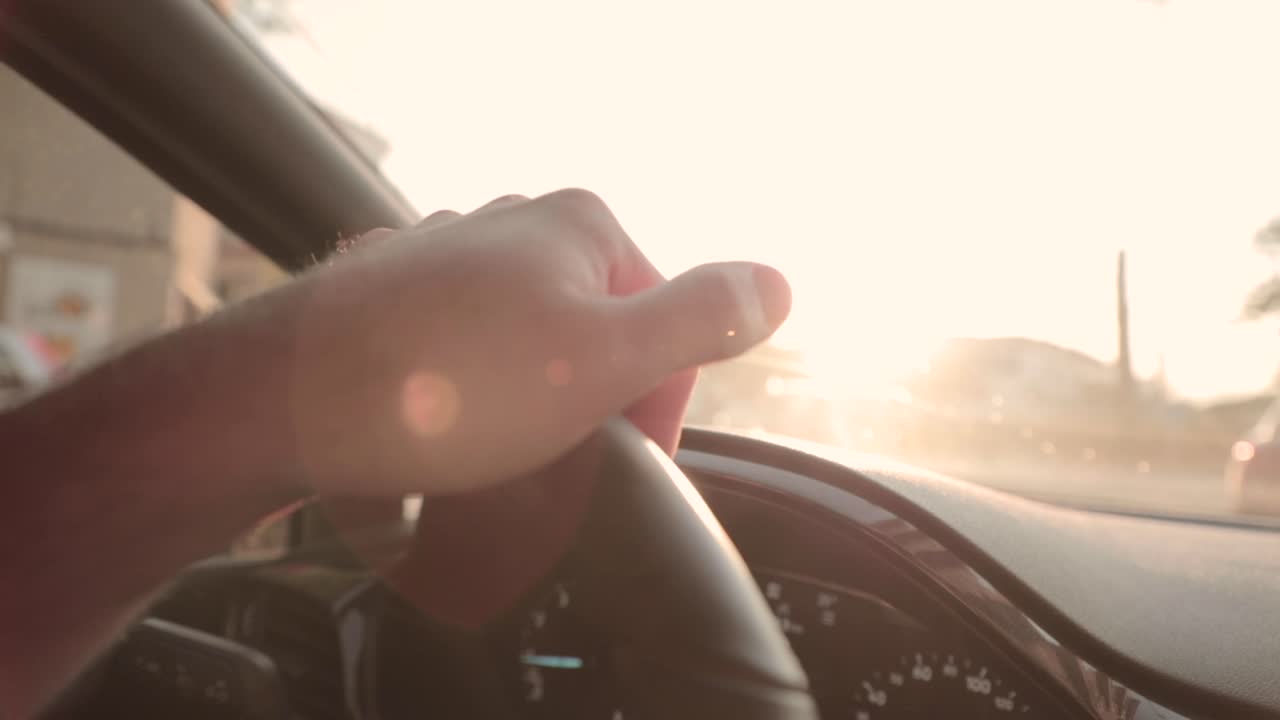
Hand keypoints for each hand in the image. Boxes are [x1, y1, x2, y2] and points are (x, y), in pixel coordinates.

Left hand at [289, 189, 790, 496]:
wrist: (281, 403)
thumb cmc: (443, 383)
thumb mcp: (605, 360)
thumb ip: (703, 318)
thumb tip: (776, 284)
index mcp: (581, 227)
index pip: (670, 324)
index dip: (660, 408)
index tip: (626, 464)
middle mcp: (514, 226)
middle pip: (601, 339)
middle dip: (593, 413)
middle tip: (558, 471)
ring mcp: (451, 261)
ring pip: (533, 354)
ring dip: (534, 415)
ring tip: (498, 464)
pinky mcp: (399, 303)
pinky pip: (467, 362)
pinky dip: (473, 404)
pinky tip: (448, 438)